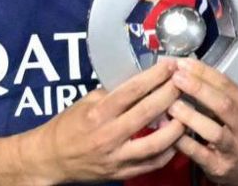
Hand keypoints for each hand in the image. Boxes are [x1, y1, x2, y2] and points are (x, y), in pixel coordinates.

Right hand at [27, 61, 186, 180]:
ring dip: (176, 126)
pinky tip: (178, 137)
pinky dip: (169, 151)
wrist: (50, 159)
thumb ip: (114, 91)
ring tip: (187, 111)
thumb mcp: (87, 102)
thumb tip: (144, 77)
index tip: (171, 65)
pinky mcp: (121, 173)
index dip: (155, 76)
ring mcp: (115, 158)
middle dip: (171, 94)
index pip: (131, 91)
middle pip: (148, 113)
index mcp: (97, 114)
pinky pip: (153, 163)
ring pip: (156, 144)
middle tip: (185, 83)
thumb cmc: (69, 126)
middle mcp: (107, 136)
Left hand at [168, 57, 237, 185]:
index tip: (185, 63)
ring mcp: (234, 149)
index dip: (205, 73)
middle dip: (198, 88)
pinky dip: (182, 141)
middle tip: (176, 77)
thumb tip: (190, 72)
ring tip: (170, 105)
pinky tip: (168, 130)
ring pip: (212, 130)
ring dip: (189, 116)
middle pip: (223, 104)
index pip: (229, 86)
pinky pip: (198, 152)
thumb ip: (221, 97)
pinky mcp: (219, 167)